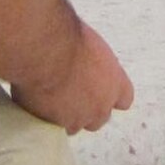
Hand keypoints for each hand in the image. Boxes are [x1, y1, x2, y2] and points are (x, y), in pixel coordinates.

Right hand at [11, 23, 133, 134]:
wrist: (48, 52)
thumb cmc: (70, 39)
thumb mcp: (91, 43)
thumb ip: (94, 60)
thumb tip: (86, 58)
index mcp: (115, 82)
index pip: (124, 98)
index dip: (111, 95)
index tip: (99, 87)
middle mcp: (101, 105)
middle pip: (100, 116)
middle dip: (88, 109)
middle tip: (73, 92)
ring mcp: (79, 118)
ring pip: (76, 125)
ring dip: (67, 115)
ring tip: (53, 97)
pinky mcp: (56, 124)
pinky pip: (54, 125)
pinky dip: (47, 117)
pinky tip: (40, 102)